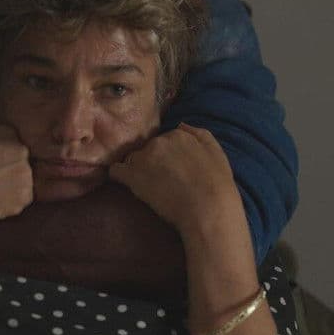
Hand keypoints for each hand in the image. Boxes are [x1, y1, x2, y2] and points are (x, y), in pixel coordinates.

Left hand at [108, 124, 241, 233]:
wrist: (208, 209)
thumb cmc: (217, 184)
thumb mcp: (216, 150)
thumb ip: (198, 133)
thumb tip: (180, 125)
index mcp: (178, 134)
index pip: (165, 141)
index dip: (168, 156)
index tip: (172, 170)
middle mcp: (158, 142)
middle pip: (148, 149)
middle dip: (152, 162)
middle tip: (162, 180)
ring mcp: (143, 158)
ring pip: (132, 160)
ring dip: (137, 170)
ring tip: (147, 186)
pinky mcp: (132, 177)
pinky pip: (116, 171)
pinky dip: (119, 177)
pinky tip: (126, 184)